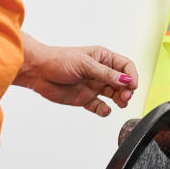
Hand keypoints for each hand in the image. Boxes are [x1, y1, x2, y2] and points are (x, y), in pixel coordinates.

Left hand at [14, 35, 137, 116]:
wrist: (37, 72)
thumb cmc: (58, 60)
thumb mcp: (85, 64)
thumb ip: (106, 74)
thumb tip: (125, 80)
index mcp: (103, 58)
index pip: (125, 66)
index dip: (131, 76)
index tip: (132, 85)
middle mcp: (100, 72)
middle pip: (122, 82)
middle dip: (127, 90)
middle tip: (125, 97)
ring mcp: (93, 86)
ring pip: (113, 94)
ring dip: (119, 100)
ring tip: (120, 103)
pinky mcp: (85, 98)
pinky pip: (99, 106)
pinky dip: (104, 110)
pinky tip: (104, 110)